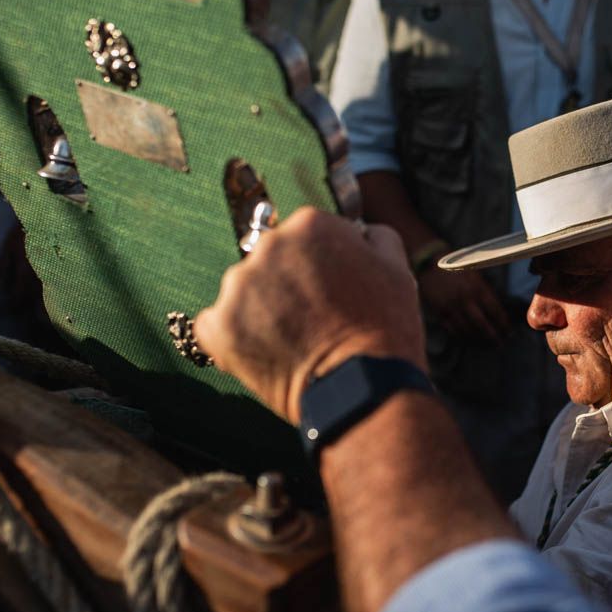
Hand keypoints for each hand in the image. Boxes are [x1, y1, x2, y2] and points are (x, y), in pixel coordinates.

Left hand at [194, 209, 424, 420]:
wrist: (362, 386)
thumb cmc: (385, 328)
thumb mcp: (396, 267)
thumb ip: (372, 236)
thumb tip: (359, 233)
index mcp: (310, 225)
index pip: (303, 234)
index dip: (318, 264)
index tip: (328, 289)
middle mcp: (268, 246)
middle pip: (270, 259)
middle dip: (286, 283)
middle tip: (312, 317)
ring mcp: (239, 286)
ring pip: (243, 291)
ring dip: (261, 310)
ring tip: (292, 340)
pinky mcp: (218, 326)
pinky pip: (216, 325)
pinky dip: (235, 339)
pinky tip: (266, 352)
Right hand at [417, 263, 511, 343]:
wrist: (430, 264)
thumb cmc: (457, 269)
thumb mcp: (476, 277)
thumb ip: (486, 293)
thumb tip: (499, 313)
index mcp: (478, 289)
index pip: (495, 311)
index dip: (503, 324)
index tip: (508, 331)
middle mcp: (466, 300)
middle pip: (483, 325)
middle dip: (493, 337)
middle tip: (500, 343)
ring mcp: (452, 308)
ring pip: (468, 331)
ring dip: (479, 341)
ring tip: (487, 346)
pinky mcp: (440, 313)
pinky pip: (453, 331)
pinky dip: (463, 338)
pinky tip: (470, 341)